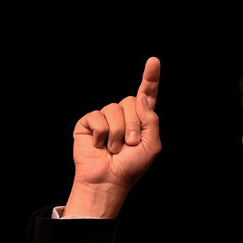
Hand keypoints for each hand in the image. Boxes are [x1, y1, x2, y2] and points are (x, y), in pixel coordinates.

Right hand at [64, 57, 161, 217]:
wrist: (108, 181)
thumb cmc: (131, 166)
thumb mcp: (152, 144)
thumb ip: (151, 119)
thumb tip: (140, 96)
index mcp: (140, 119)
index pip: (146, 94)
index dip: (150, 78)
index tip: (154, 61)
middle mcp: (123, 116)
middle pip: (130, 101)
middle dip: (133, 125)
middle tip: (129, 145)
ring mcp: (104, 118)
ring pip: (114, 109)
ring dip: (117, 133)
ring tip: (114, 149)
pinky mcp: (88, 122)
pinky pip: (98, 117)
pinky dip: (102, 133)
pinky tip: (99, 144)